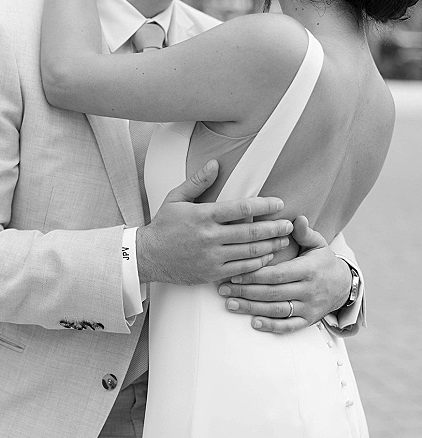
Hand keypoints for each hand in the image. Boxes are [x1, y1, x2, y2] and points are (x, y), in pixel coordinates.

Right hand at [136, 160, 292, 284]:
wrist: (147, 256)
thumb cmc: (163, 225)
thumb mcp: (176, 198)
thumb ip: (198, 181)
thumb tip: (215, 163)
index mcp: (203, 216)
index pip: (240, 209)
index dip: (263, 206)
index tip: (278, 203)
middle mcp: (209, 237)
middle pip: (250, 232)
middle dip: (274, 228)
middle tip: (289, 224)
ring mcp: (211, 257)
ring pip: (249, 252)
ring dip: (270, 246)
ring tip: (284, 240)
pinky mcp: (211, 273)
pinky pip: (241, 269)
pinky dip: (257, 264)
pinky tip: (267, 257)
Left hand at [218, 215, 351, 332]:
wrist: (344, 286)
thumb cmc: (323, 262)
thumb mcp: (318, 244)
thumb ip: (305, 233)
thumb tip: (298, 219)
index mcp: (308, 270)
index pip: (278, 274)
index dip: (255, 275)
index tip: (234, 273)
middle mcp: (308, 290)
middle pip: (272, 293)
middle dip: (246, 291)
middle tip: (224, 289)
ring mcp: (308, 307)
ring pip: (277, 310)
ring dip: (252, 308)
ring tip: (230, 304)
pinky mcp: (308, 320)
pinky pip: (289, 326)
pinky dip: (271, 326)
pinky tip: (254, 323)